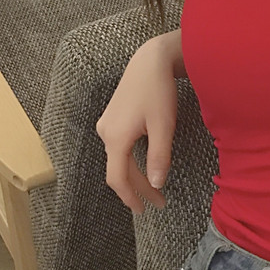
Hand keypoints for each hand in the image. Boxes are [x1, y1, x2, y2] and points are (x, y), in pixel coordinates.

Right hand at [96, 34, 177, 213]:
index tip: (146, 210)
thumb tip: (157, 184)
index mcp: (115, 138)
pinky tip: (143, 162)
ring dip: (134, 173)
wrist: (151, 60)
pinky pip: (118, 145)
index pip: (118, 179)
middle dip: (138, 187)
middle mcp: (105, 133)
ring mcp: (107, 123)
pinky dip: (130, 158)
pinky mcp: (113, 116)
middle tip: (158, 201)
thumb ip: (159, 156)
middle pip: (119, 169)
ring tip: (153, 186)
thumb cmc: (158, 91)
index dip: (131, 197)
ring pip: (118, 157)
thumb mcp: (163, 125)